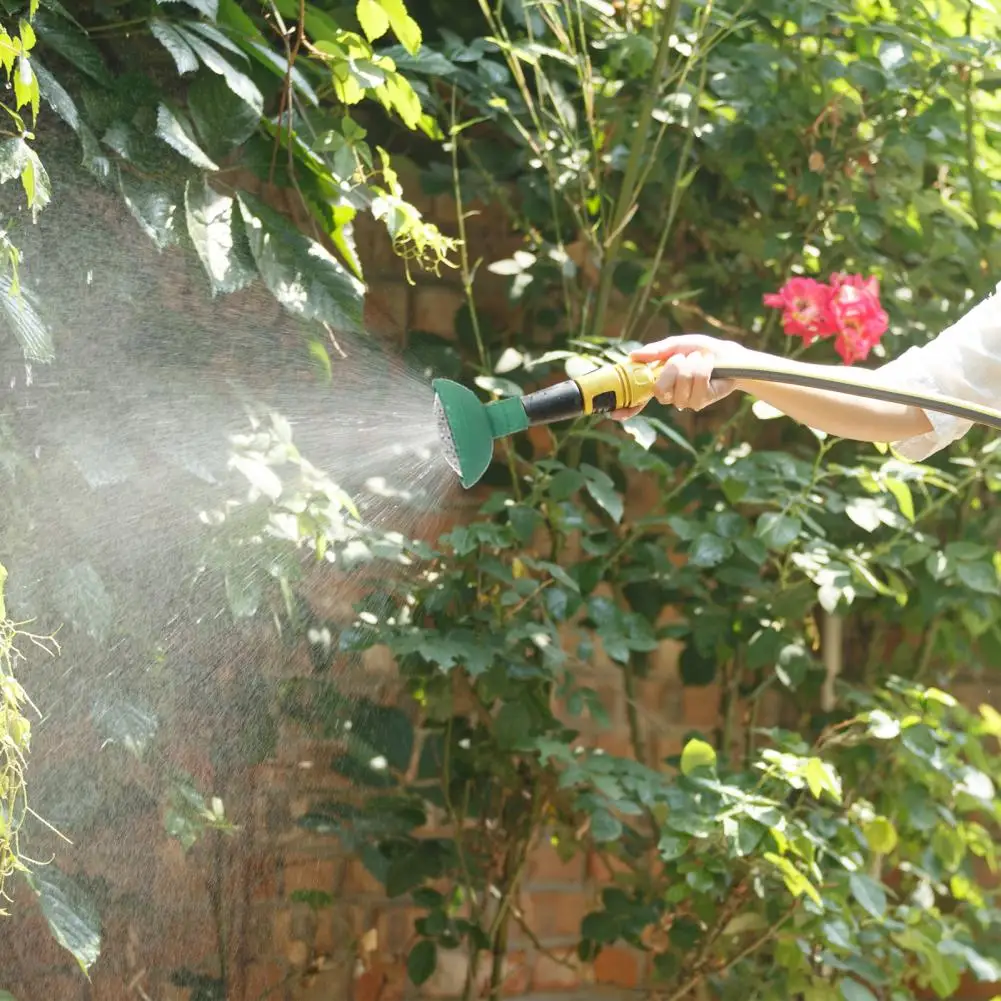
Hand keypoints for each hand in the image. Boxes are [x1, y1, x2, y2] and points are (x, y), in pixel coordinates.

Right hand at [610, 334, 748, 419]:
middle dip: (671, 369)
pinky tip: (709, 366)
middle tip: (680, 358)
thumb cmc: (700, 351)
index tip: (615, 414)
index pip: (638, 400)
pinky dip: (704, 367)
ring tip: (699, 358)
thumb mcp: (676, 345)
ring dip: (691, 364)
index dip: (626, 408)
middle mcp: (669, 395)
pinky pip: (697, 383)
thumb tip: (633, 355)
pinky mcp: (701, 402)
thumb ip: (656, 351)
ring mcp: (684, 401)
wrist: (728, 356)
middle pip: (659, 389)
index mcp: (659, 382)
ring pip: (681, 383)